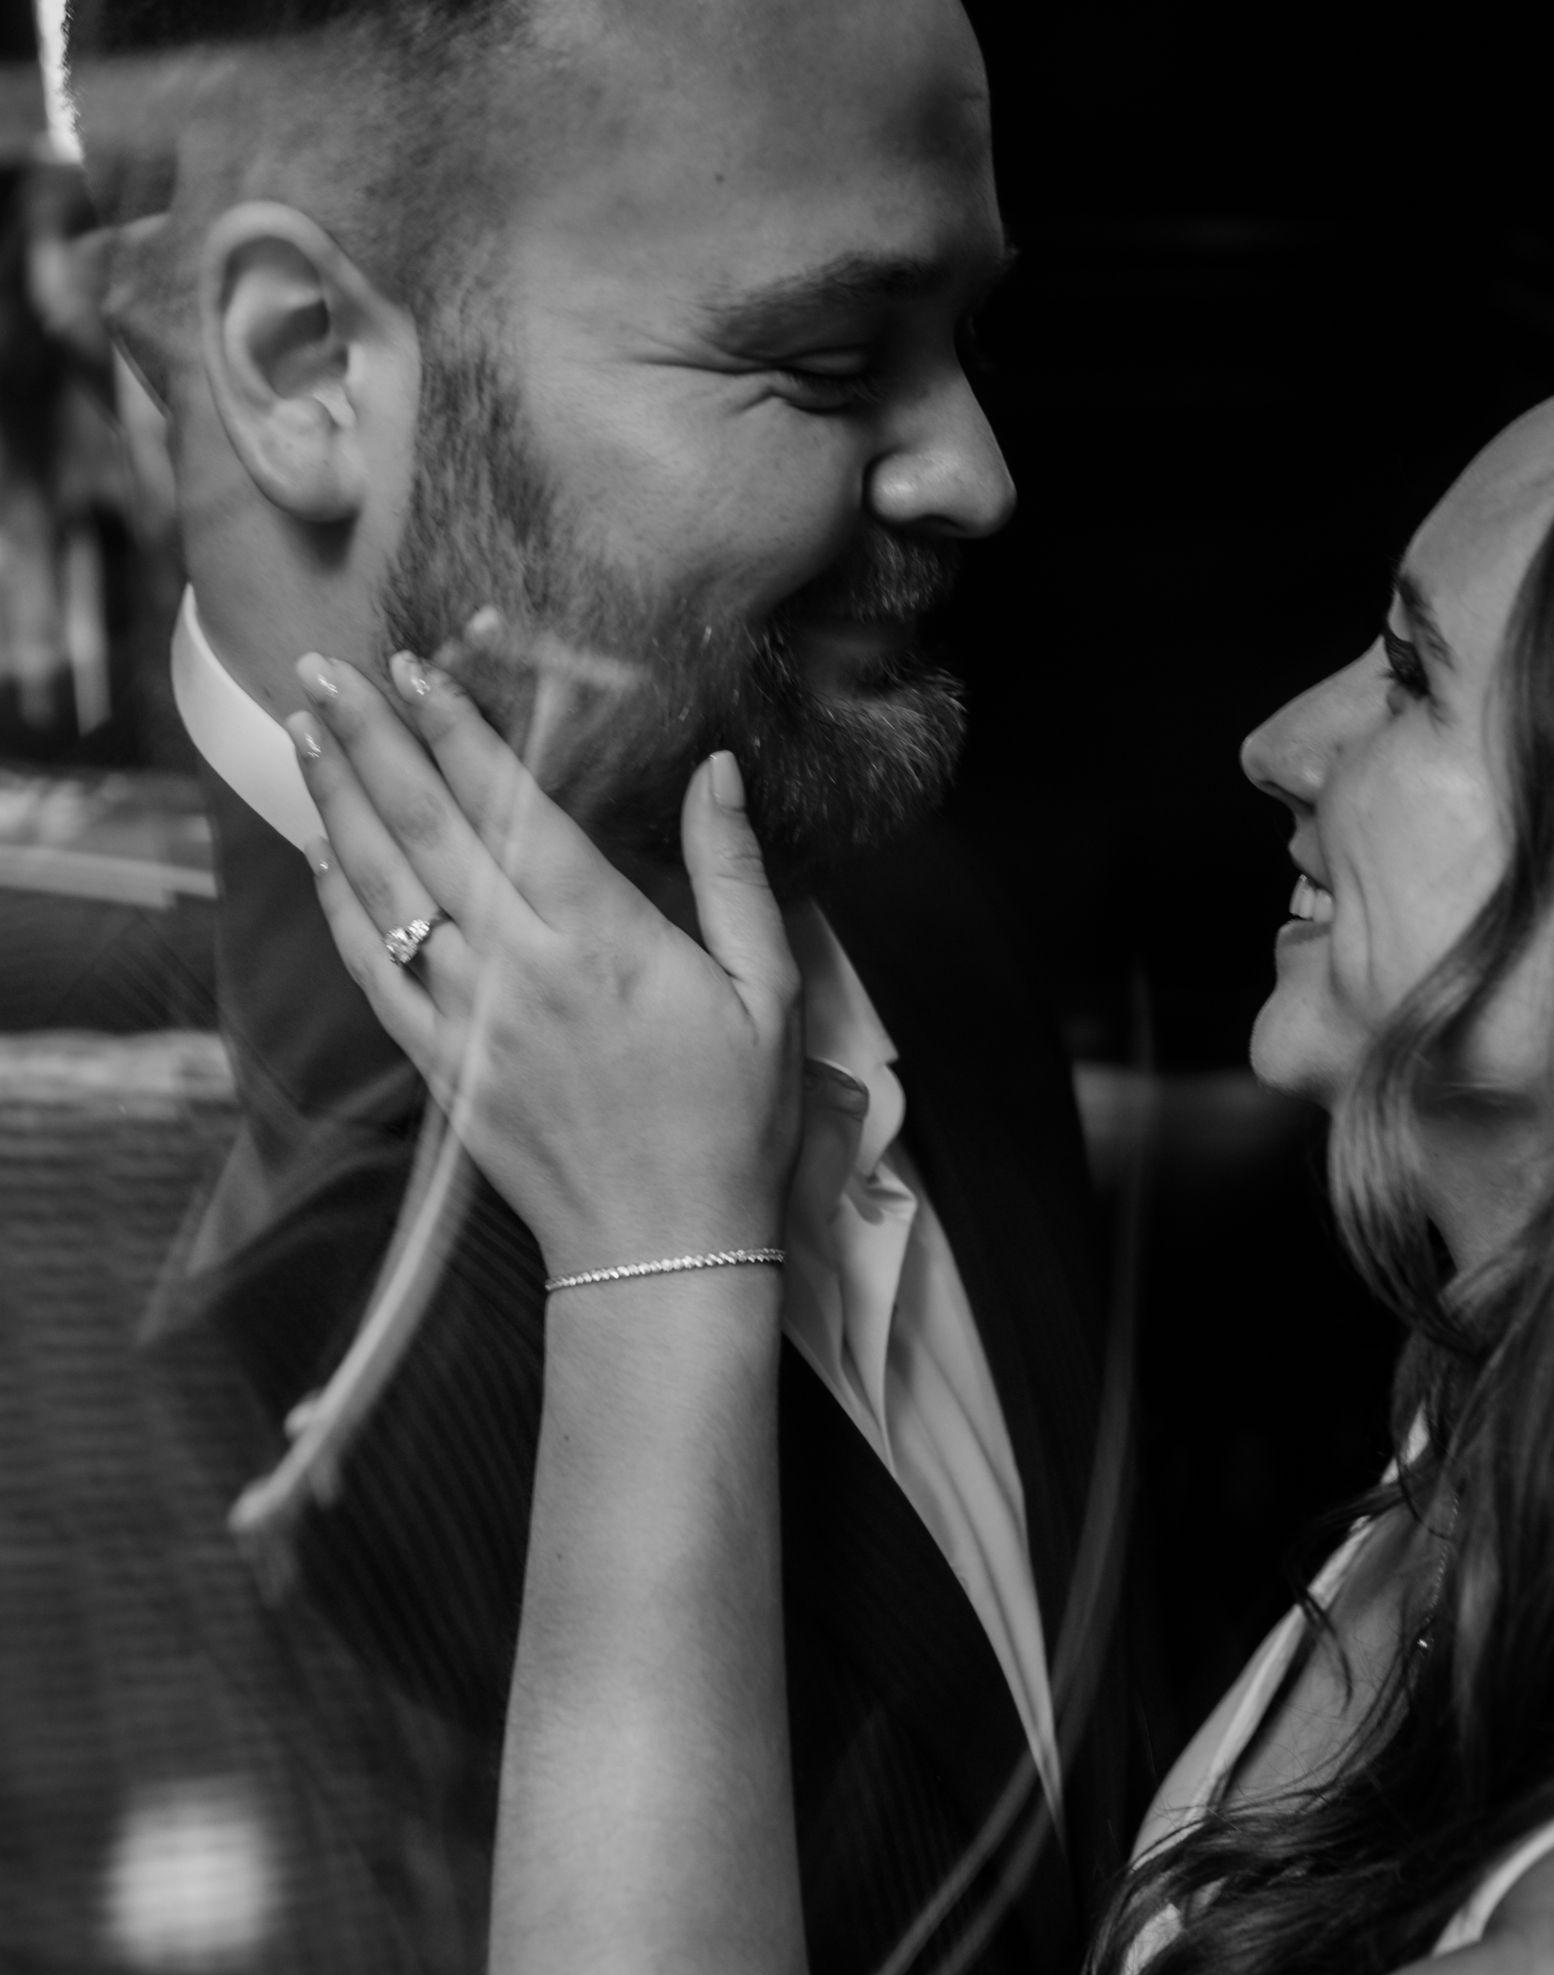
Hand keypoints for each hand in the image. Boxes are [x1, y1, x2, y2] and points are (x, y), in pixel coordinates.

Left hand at [285, 639, 802, 1278]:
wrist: (663, 1249)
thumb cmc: (733, 1122)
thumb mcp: (770, 994)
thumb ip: (736, 876)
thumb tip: (716, 770)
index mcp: (606, 943)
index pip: (515, 808)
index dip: (460, 732)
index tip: (420, 668)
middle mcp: (523, 970)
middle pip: (430, 832)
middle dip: (375, 741)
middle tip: (328, 670)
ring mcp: (469, 1021)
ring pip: (386, 891)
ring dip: (338, 804)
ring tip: (306, 730)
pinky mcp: (440, 1067)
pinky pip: (371, 973)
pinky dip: (340, 907)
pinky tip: (322, 854)